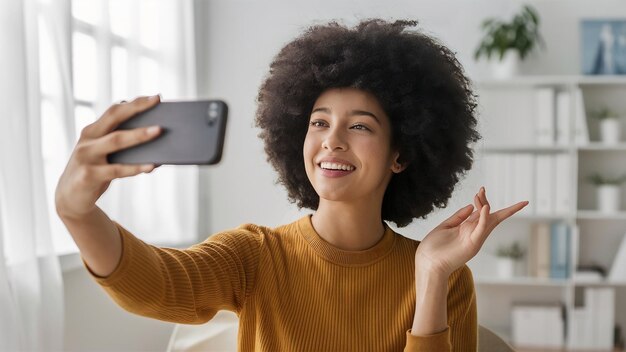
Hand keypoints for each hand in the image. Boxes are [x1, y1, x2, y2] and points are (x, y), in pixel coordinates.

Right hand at [55, 95, 161, 219]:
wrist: (70, 198)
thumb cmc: (94, 171)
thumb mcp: (102, 153)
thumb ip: (120, 141)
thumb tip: (154, 133)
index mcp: (92, 131)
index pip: (114, 111)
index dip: (135, 103)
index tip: (156, 97)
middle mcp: (87, 140)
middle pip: (114, 118)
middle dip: (137, 108)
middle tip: (157, 101)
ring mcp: (86, 157)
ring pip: (116, 141)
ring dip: (139, 135)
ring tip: (159, 130)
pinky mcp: (89, 175)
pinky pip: (117, 169)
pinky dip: (136, 167)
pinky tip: (152, 165)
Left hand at [414, 187, 527, 276]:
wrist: (427, 263)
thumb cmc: (434, 248)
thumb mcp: (445, 227)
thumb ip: (458, 217)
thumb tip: (471, 206)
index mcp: (467, 229)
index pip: (481, 214)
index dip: (483, 201)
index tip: (481, 190)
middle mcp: (473, 233)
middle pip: (488, 215)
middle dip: (485, 201)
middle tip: (481, 189)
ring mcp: (474, 239)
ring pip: (489, 221)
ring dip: (485, 206)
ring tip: (480, 194)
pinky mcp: (472, 244)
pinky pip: (481, 229)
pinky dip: (484, 218)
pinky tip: (485, 207)